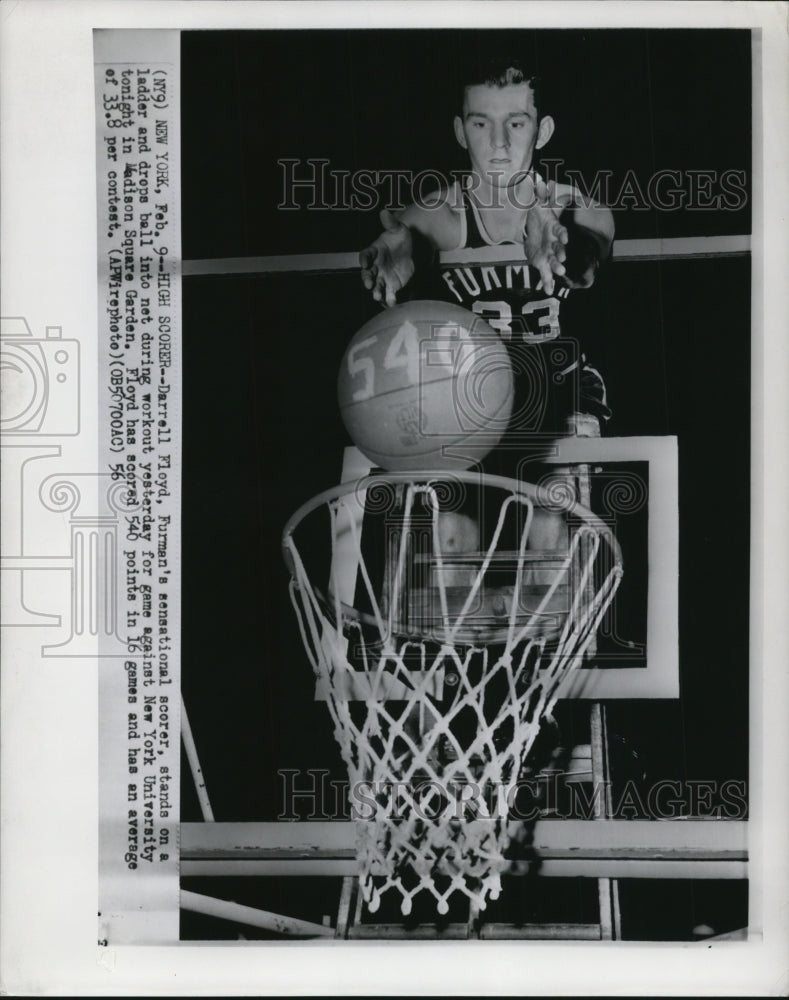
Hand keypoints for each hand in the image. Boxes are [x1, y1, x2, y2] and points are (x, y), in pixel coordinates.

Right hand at [359, 209, 414, 307]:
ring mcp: (382, 277)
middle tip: (369, 285)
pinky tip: (392, 303)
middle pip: (367, 274)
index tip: (365, 263)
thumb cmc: (401, 238)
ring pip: (376, 286)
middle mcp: (375, 266)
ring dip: (376, 292)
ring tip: (378, 297)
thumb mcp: (398, 229)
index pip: (365, 255)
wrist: (411, 251)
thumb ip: (391, 223)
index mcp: (374, 251)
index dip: (364, 259)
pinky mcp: (392, 286)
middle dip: (367, 280)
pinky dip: (389, 299)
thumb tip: (384, 211)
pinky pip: (389, 293)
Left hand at [522, 177, 568, 295]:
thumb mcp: (539, 203)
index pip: (560, 231)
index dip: (562, 235)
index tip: (564, 238)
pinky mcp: (543, 263)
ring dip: (556, 269)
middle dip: (561, 255)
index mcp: (554, 229)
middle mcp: (555, 243)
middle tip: (563, 261)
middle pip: (559, 249)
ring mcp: (550, 254)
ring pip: (554, 263)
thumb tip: (538, 179)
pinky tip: (547, 291)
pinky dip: (546, 283)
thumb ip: (540, 193)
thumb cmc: (540, 214)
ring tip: (559, 275)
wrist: (535, 228)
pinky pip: (545, 275)